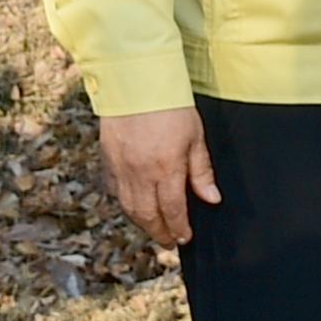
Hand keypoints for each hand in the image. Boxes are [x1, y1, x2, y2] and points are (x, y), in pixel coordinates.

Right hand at [99, 107, 220, 248]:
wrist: (137, 79)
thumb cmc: (171, 105)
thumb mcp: (195, 136)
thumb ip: (202, 171)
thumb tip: (211, 199)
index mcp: (166, 168)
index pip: (173, 210)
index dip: (179, 228)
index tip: (185, 238)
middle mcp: (141, 173)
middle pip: (148, 215)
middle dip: (159, 233)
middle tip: (169, 241)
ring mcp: (121, 167)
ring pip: (128, 207)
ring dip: (142, 222)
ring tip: (153, 228)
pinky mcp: (108, 158)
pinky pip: (114, 190)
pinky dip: (124, 202)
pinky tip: (133, 205)